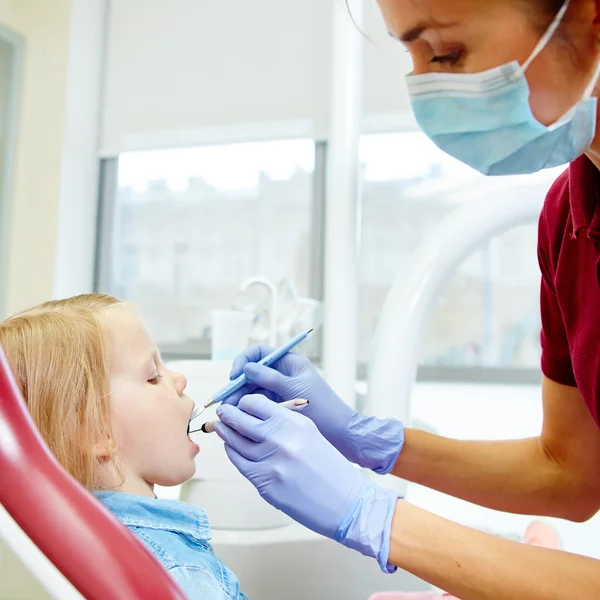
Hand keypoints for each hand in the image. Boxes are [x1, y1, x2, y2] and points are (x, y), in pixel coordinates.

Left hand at [214, 395, 400, 572]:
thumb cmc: (331, 469)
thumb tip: (257, 418)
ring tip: (221, 427)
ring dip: (226, 433)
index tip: (241, 404)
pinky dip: (232, 453)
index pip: (256, 403)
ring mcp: (271, 461)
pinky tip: (231, 449)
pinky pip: (240, 463)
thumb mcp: (311, 435)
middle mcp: (281, 438)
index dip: (244, 402)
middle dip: (228, 414)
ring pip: (236, 441)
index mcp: (295, 422)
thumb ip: (285, 424)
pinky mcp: (265, 483)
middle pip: (241, 419)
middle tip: (223, 411)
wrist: (347, 502)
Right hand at [224, 345, 403, 473]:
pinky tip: (238, 419)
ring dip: (239, 399)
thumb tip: (247, 368)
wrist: (340, 433)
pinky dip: (247, 409)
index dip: (243, 361)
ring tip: (228, 413)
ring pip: (252, 390)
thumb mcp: (295, 390)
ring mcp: (279, 389)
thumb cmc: (323, 407)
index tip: (234, 375)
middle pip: (252, 373)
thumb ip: (270, 378)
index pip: (259, 352)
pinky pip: (257, 403)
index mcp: (289, 362)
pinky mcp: (278, 405)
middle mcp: (282, 373)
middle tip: (224, 401)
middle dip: (237, 385)